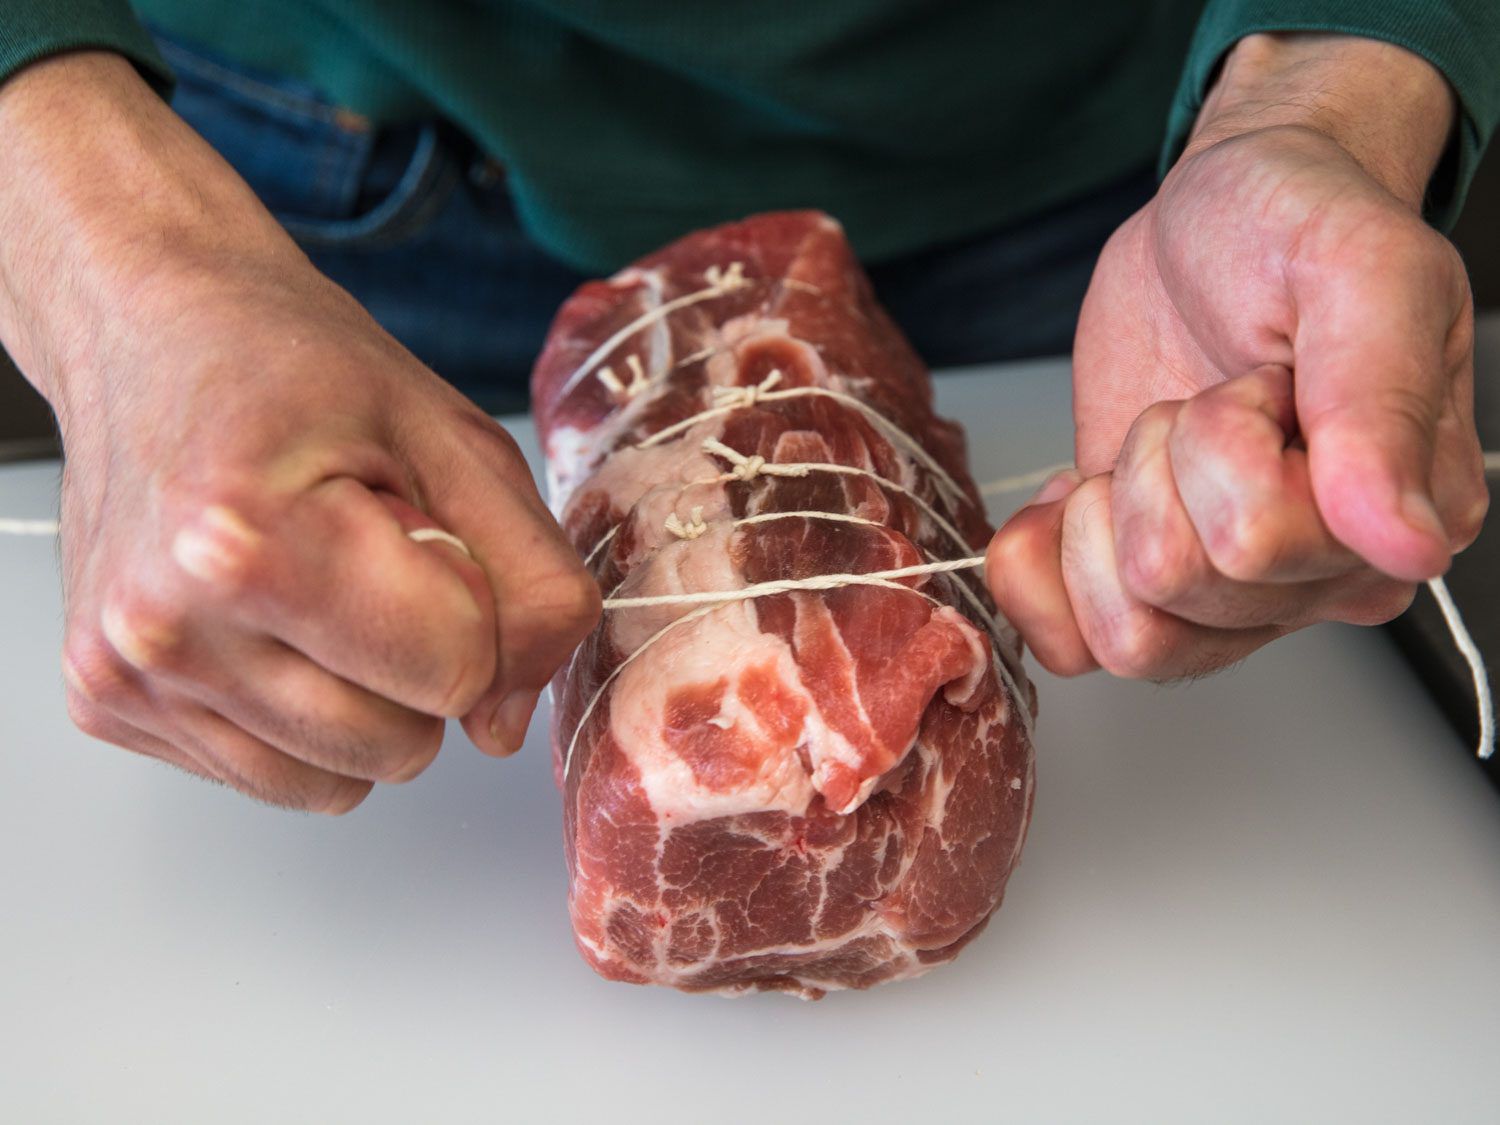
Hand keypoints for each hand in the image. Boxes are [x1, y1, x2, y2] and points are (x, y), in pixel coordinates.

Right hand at [0, 54, 598, 809]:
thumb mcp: (459, 443)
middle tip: (369, 556)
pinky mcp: (109, 705)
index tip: (421, 534)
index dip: (475, 608)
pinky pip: (275, 776)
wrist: (152, 329)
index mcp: (246, 542)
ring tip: (319, 587)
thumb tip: (505, 723)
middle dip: (423, 663)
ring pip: (340, 783)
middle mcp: (167, 626)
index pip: (456, 674)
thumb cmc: (295, 367)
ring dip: (364, 701)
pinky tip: (273, 622)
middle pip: (400, 745)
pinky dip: (302, 719)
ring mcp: (128, 675)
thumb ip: (529, 583)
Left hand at [987, 33, 1488, 679]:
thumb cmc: (1291, 230)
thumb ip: (1379, 400)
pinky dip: (1043, 569)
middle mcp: (1322, 578)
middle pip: (1173, 583)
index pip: (1254, 544)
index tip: (1256, 380)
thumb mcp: (1355, 267)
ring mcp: (1232, 601)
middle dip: (1155, 464)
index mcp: (1402, 516)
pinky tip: (1074, 494)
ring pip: (1126, 637)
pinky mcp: (1144, 594)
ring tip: (1153, 447)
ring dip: (1103, 518)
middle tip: (1200, 400)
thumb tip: (1404, 541)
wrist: (1210, 227)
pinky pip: (1070, 650)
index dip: (1216, 445)